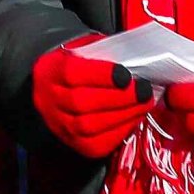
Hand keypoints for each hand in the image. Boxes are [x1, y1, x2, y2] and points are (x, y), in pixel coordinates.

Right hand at [29, 45, 146, 158]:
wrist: (57, 90)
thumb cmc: (78, 66)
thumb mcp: (86, 49)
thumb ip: (104, 53)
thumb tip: (134, 61)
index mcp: (50, 70)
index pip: (72, 74)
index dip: (101, 76)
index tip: (126, 75)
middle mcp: (49, 99)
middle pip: (81, 102)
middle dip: (119, 98)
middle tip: (144, 91)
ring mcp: (59, 124)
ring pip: (89, 125)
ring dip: (123, 115)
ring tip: (143, 104)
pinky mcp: (73, 143)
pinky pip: (96, 144)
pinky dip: (119, 132)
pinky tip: (133, 118)